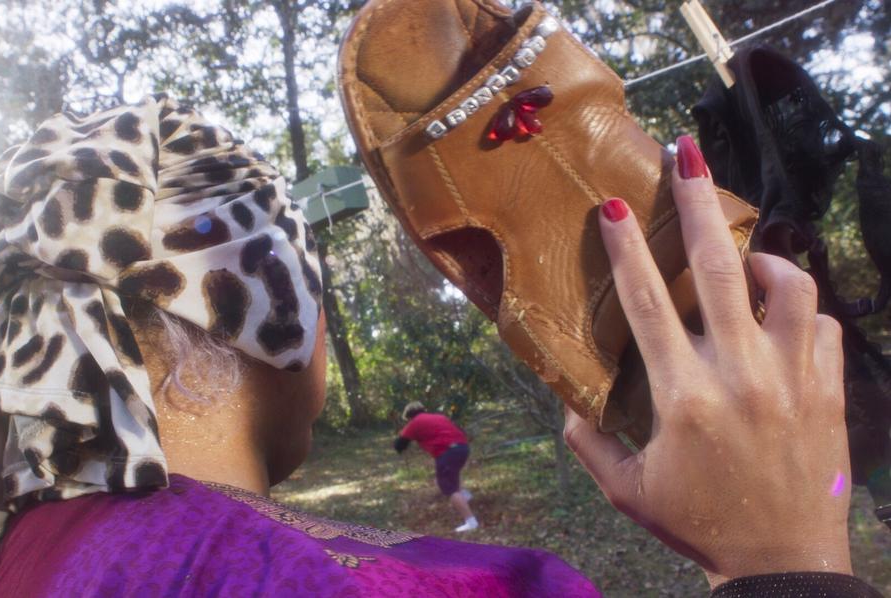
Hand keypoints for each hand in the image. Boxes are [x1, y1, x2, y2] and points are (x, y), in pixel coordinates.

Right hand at [563, 135, 851, 586]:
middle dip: (698, 202)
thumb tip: (568, 399)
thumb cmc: (697, 523)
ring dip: (763, 257)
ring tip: (744, 254)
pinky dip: (801, 309)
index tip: (615, 204)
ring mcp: (792, 379)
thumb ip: (587, 441)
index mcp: (683, 396)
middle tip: (686, 152)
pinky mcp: (829, 391)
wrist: (783, 564)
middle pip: (717, 268)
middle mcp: (740, 374)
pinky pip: (823, 327)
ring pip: (788, 287)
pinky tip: (781, 316)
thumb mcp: (626, 490)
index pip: (647, 303)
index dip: (627, 249)